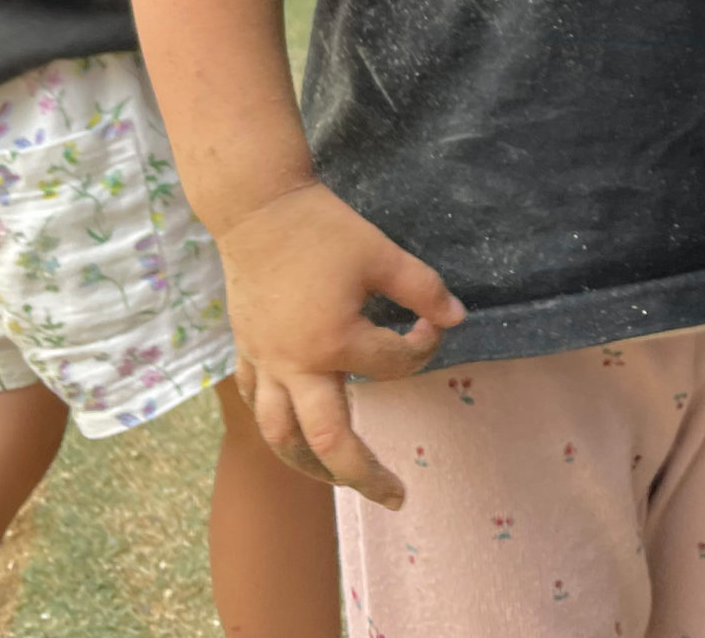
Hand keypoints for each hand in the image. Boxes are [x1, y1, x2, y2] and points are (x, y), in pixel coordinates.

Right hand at [216, 181, 464, 507]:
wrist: (257, 208)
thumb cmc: (323, 229)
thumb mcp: (382, 253)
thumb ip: (423, 289)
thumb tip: (457, 318)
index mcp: (334, 342)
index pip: (394, 365)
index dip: (424, 347)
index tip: (433, 325)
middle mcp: (295, 365)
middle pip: (327, 441)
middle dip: (363, 475)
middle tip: (396, 497)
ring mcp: (265, 362)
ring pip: (281, 435)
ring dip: (310, 466)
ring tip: (339, 480)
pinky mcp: (246, 351)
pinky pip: (257, 403)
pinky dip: (277, 424)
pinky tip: (294, 430)